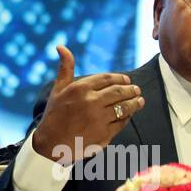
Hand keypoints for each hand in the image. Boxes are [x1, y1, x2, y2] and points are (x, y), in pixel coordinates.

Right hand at [30, 45, 142, 164]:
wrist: (51, 144)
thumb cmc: (54, 114)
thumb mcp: (58, 89)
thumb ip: (65, 67)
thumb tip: (61, 46)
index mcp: (80, 88)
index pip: (107, 79)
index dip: (120, 78)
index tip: (127, 80)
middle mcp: (91, 102)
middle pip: (119, 92)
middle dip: (131, 90)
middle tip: (137, 89)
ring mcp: (99, 118)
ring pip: (123, 107)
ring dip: (134, 103)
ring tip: (139, 101)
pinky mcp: (104, 133)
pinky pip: (121, 122)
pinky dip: (127, 117)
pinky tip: (129, 115)